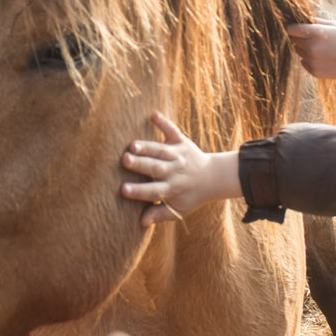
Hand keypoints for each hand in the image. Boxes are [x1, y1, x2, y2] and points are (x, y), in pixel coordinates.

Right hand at [120, 113, 240, 225]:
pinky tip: (152, 114)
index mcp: (172, 189)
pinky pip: (173, 131)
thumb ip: (160, 214)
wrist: (212, 177)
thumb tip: (141, 221)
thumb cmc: (190, 195)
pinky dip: (164, 122)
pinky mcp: (182, 141)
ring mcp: (178, 155)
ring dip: (147, 147)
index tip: (123, 189)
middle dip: (140, 165)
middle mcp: (175, 171)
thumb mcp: (178, 209)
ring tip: (132, 145)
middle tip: (124, 160)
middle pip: (156, 168)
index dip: (138, 191)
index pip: (154, 191)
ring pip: (161, 151)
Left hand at [287, 18, 335, 86]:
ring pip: (298, 51)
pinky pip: (304, 62)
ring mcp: (312, 61)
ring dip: (304, 48)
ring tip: (322, 47)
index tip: (290, 25)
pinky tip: (324, 57)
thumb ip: (317, 21)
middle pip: (293, 40)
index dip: (289, 26)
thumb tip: (302, 17)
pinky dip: (309, 59)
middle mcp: (311, 47)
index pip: (291, 29)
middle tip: (312, 36)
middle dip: (298, 37)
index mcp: (316, 33)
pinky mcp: (314, 72)